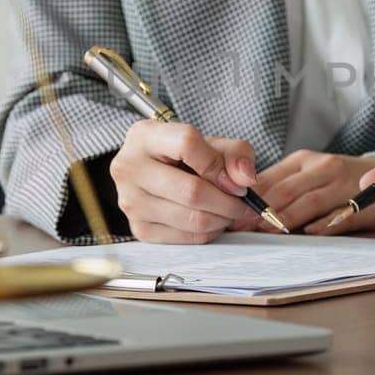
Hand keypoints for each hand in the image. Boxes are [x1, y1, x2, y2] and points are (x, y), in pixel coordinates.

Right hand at [108, 120, 259, 243]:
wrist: (156, 173)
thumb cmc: (185, 156)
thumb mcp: (212, 143)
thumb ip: (236, 154)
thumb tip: (246, 180)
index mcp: (145, 136)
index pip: (187, 144)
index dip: (219, 165)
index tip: (236, 180)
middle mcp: (129, 168)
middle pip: (192, 191)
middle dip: (228, 202)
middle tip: (244, 204)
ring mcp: (130, 201)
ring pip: (192, 219)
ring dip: (222, 219)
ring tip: (230, 211)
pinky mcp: (139, 228)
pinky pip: (186, 237)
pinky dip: (208, 233)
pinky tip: (213, 221)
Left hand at [247, 151, 374, 233]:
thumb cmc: (338, 180)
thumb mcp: (309, 174)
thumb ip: (282, 188)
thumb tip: (246, 210)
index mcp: (303, 160)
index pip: (269, 178)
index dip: (249, 198)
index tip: (230, 215)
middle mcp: (321, 168)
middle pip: (285, 190)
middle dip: (261, 211)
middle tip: (241, 228)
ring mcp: (341, 184)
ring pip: (308, 201)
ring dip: (285, 218)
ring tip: (266, 232)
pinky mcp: (359, 202)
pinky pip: (339, 214)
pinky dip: (323, 224)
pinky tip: (309, 233)